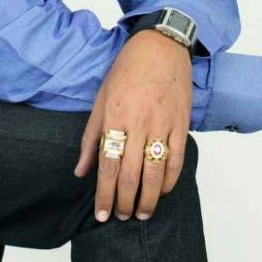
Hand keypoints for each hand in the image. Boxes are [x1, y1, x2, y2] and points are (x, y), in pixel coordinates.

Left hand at [73, 28, 192, 222]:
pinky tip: (163, 190)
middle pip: (131, 174)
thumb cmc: (127, 68)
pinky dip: (170, 180)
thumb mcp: (101, 97)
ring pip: (156, 172)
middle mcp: (139, 123)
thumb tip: (81, 171)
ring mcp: (162, 124)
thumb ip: (91, 136)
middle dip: (124, 201)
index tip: (101, 213)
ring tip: (141, 213)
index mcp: (115, 116)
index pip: (108, 165)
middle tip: (120, 216)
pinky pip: (177, 159)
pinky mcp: (181, 123)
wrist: (161, 45)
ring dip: (149, 198)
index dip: (103, 194)